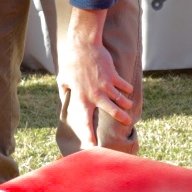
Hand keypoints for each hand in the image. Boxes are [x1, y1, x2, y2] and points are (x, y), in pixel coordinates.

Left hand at [59, 11, 136, 130]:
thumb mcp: (63, 79)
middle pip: (111, 111)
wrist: (83, 44)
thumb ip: (65, 93)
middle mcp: (94, 94)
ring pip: (121, 99)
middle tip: (128, 123)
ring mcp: (105, 85)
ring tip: (129, 107)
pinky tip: (127, 90)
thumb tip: (65, 101)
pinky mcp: (112, 75)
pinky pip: (124, 86)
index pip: (85, 121)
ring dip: (126, 104)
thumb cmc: (71, 62)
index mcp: (81, 98)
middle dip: (121, 118)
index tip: (93, 147)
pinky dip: (127, 89)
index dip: (89, 135)